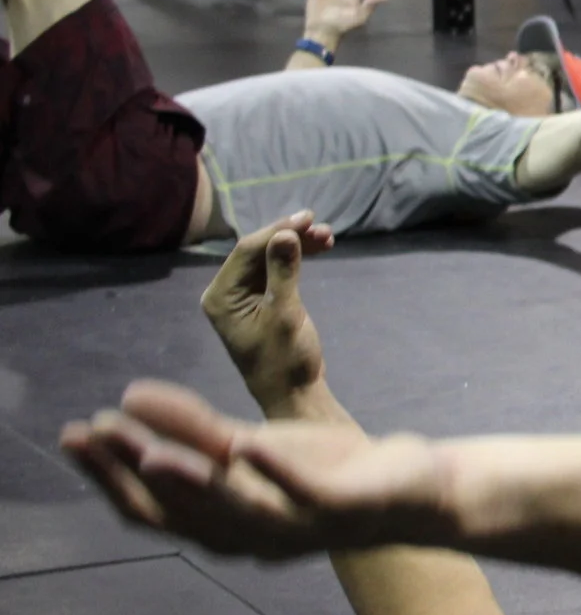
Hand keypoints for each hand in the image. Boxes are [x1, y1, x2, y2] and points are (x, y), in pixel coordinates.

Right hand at [59, 381, 441, 558]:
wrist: (415, 488)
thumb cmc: (328, 469)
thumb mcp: (253, 445)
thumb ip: (195, 431)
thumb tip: (127, 403)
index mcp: (226, 525)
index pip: (152, 509)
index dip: (108, 476)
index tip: (74, 437)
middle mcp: (254, 537)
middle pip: (181, 513)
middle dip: (132, 476)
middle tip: (93, 437)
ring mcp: (300, 526)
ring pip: (236, 511)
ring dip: (193, 483)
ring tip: (153, 454)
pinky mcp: (343, 507)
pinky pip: (305, 493)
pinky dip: (275, 472)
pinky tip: (248, 444)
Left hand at [201, 212, 334, 409]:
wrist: (294, 395)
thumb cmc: (285, 361)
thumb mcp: (285, 315)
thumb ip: (283, 272)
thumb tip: (286, 233)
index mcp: (220, 296)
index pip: (246, 251)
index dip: (278, 230)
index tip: (309, 219)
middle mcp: (226, 293)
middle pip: (257, 251)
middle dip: (289, 236)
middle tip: (323, 228)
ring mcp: (242, 297)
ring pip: (269, 259)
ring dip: (296, 246)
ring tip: (327, 238)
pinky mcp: (261, 302)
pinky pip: (276, 271)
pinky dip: (297, 260)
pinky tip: (318, 249)